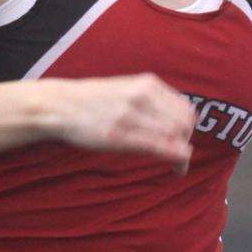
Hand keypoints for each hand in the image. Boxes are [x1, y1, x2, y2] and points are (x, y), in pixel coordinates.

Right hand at [47, 73, 196, 173]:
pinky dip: (175, 158)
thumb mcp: (128, 89)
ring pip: (174, 135)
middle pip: (184, 123)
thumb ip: (152, 100)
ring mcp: (131, 114)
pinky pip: (158, 146)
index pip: (185, 108)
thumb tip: (177, 122)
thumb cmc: (94, 100)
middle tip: (180, 156)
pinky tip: (177, 168)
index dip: (189, 128)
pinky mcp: (119, 134)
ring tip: (178, 166)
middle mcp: (143, 96)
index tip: (183, 141)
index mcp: (147, 83)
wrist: (62, 105)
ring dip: (183, 154)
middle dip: (186, 142)